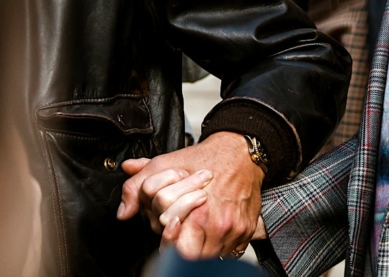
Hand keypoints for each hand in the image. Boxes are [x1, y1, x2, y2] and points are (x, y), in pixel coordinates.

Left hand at [118, 132, 263, 259]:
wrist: (241, 151)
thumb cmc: (206, 158)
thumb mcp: (165, 165)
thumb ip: (138, 187)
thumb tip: (124, 212)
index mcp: (196, 212)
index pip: (174, 248)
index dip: (168, 240)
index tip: (171, 230)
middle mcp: (217, 224)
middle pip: (193, 256)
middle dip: (186, 245)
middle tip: (186, 229)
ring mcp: (234, 229)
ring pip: (212, 257)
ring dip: (205, 247)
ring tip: (202, 229)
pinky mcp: (246, 230)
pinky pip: (231, 251)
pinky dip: (223, 244)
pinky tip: (217, 227)